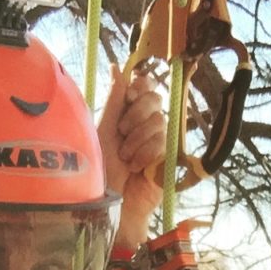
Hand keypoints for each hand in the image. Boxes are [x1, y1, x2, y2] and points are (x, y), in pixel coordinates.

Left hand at [97, 64, 165, 251]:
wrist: (112, 202)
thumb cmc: (101, 171)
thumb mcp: (104, 130)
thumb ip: (114, 100)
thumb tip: (118, 67)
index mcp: (129, 114)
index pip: (146, 86)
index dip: (141, 87)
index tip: (129, 98)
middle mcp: (145, 125)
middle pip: (155, 99)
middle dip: (136, 115)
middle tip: (122, 134)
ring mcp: (159, 142)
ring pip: (158, 121)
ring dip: (138, 140)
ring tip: (126, 159)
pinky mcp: (168, 159)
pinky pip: (163, 143)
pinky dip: (146, 154)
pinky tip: (137, 167)